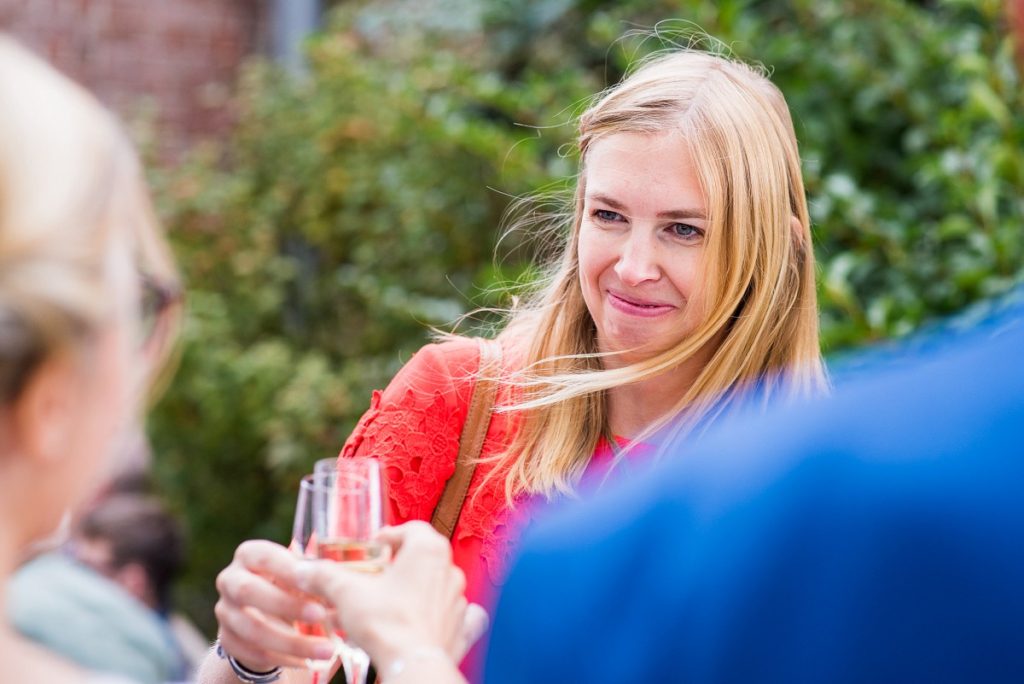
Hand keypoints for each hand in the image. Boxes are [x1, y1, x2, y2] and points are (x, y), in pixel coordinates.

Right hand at [215, 539, 335, 671]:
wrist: (267, 615)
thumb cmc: (291, 585)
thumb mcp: (300, 574)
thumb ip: (312, 574)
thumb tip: (335, 579)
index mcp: (249, 555)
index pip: (264, 557)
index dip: (289, 569)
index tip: (317, 579)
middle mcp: (230, 580)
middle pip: (248, 591)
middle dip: (286, 605)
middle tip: (320, 615)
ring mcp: (225, 611)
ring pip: (253, 629)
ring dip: (292, 642)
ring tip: (326, 649)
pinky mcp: (227, 640)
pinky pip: (253, 653)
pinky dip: (284, 659)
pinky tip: (308, 662)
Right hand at [296, 521, 486, 672]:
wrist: (410, 664)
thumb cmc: (385, 623)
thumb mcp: (346, 592)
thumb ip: (324, 575)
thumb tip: (304, 569)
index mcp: (428, 549)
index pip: (412, 529)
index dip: (390, 536)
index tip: (374, 547)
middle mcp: (450, 569)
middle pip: (425, 556)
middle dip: (401, 564)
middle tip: (377, 576)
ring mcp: (459, 599)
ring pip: (440, 584)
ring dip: (421, 589)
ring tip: (393, 602)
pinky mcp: (463, 626)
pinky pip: (460, 614)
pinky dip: (446, 614)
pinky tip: (430, 620)